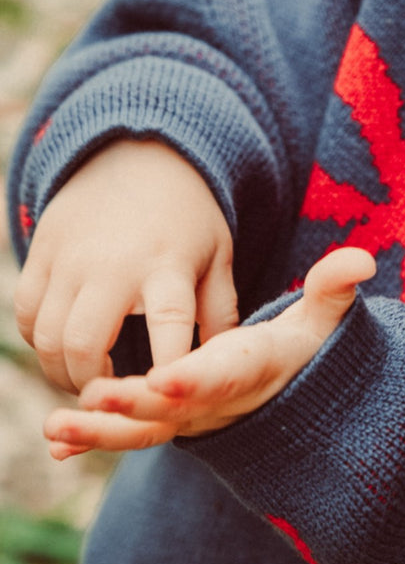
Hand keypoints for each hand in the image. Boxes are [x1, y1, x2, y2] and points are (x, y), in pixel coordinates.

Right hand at [14, 140, 237, 402]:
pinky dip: (40, 343)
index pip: (168, 329)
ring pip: (47, 337)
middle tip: (113, 398)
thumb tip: (219, 369)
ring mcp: (70, 258)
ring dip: (63, 371)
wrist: (140, 158)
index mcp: (168, 266)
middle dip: (95, 386)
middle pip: (84, 343)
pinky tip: (65, 349)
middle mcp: (113, 264)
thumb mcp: (218, 257)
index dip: (167, 374)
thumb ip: (219, 312)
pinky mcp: (41, 252)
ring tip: (90, 381)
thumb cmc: (188, 220)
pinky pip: (25, 314)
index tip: (168, 405)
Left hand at [42, 248, 376, 458]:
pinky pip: (134, 435)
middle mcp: (220, 402)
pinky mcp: (173, 422)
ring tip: (56, 430)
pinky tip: (56, 444)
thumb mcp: (324, 320)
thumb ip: (333, 289)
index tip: (164, 379)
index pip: (224, 376)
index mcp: (252, 370)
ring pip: (146, 432)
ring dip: (102, 433)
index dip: (196, 379)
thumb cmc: (307, 349)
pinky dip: (96, 440)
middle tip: (88, 398)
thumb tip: (363, 259)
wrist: (299, 397)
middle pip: (174, 410)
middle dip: (132, 408)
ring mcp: (195, 417)